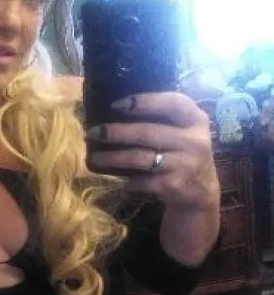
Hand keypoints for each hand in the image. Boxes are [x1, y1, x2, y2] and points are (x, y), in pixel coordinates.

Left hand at [86, 92, 219, 211]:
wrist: (201, 192)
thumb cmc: (183, 155)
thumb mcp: (185, 132)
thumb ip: (164, 119)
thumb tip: (119, 109)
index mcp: (196, 121)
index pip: (172, 103)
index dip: (144, 101)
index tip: (116, 104)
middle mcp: (194, 141)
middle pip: (148, 132)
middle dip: (116, 132)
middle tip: (93, 132)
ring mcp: (185, 165)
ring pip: (140, 158)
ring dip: (112, 158)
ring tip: (93, 157)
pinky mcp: (173, 186)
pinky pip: (141, 181)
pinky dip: (126, 180)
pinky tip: (115, 178)